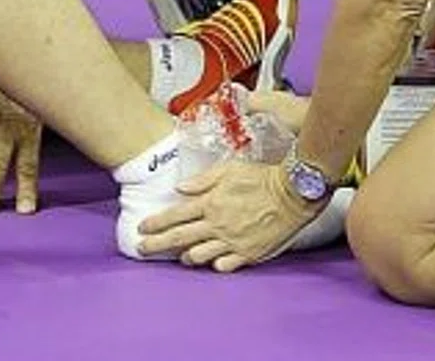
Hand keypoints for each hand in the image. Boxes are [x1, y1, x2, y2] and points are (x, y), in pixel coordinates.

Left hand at [135, 158, 320, 270]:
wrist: (293, 194)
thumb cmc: (261, 178)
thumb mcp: (228, 169)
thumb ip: (202, 180)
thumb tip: (180, 188)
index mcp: (210, 203)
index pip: (175, 216)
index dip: (156, 223)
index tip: (142, 228)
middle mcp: (217, 225)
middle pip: (179, 238)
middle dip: (156, 244)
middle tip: (142, 248)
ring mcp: (232, 242)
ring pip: (199, 256)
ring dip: (186, 257)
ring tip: (180, 256)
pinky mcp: (248, 254)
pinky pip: (224, 266)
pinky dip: (214, 265)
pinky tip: (211, 262)